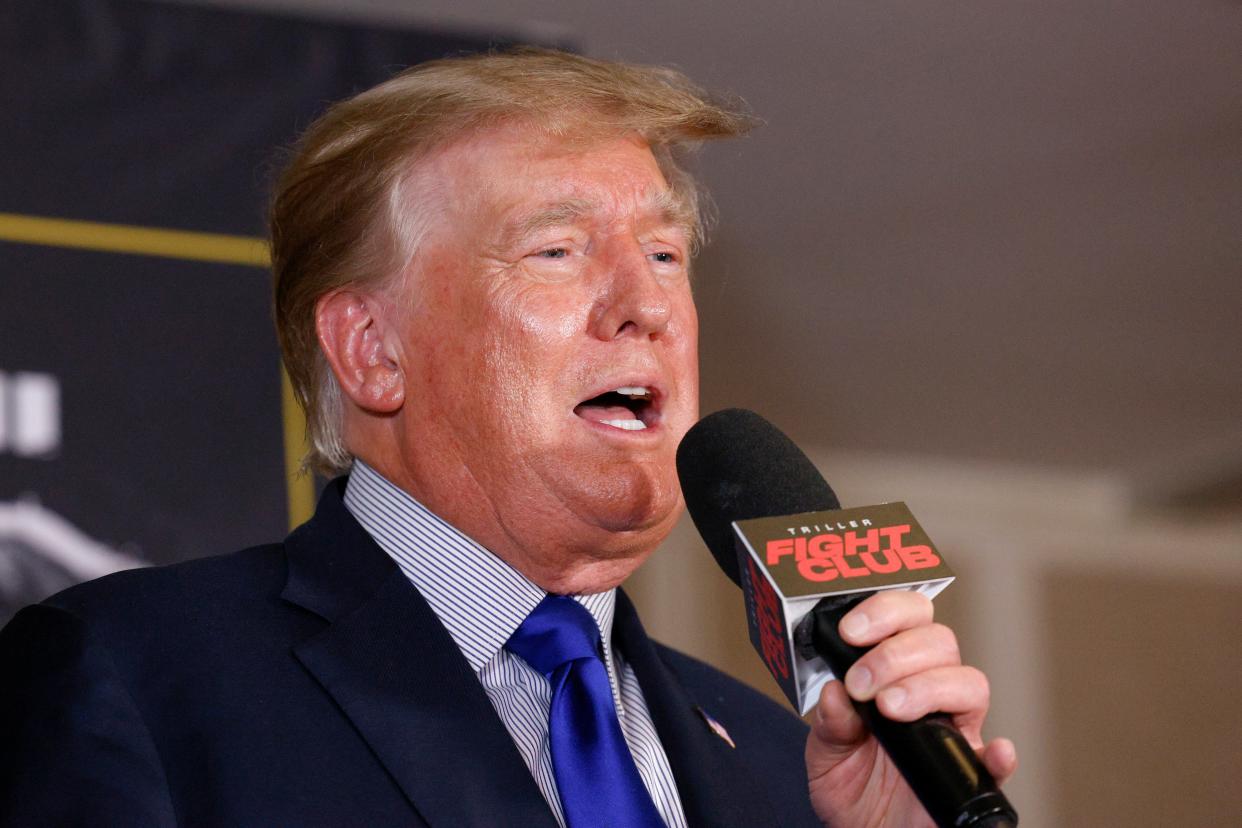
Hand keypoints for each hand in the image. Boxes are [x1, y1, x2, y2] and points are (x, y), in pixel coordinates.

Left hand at [804, 591, 1016, 826]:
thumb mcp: (825, 752)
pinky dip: (999, 754)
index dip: (885, 612)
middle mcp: (932, 694)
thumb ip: (829, 722)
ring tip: (891, 708)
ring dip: (928, 686)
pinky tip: (991, 752)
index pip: (908, 620)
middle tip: (862, 683)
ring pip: (969, 684)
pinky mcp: (971, 774)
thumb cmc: (851, 787)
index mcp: (896, 674)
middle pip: (940, 643)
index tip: (852, 631)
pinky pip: (996, 760)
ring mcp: (955, 732)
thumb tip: (834, 693)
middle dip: (895, 653)